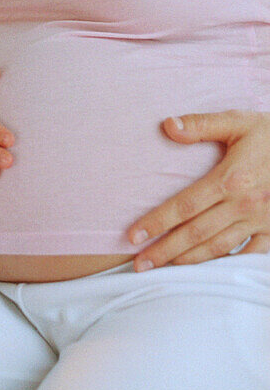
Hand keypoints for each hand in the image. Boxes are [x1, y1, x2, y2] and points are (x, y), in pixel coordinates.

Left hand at [129, 112, 269, 269]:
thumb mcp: (239, 121)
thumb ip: (201, 124)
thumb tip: (167, 125)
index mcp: (231, 179)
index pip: (184, 206)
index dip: (156, 222)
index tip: (133, 235)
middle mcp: (243, 205)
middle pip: (196, 233)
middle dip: (165, 250)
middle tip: (139, 263)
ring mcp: (259, 221)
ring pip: (218, 248)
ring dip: (188, 261)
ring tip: (163, 268)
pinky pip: (247, 254)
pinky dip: (225, 263)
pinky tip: (206, 268)